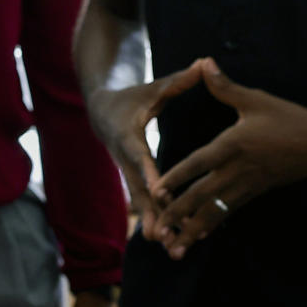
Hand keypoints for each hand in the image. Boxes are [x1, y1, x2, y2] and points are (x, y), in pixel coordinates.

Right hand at [86, 62, 205, 239]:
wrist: (101, 109)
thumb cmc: (133, 97)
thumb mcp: (153, 87)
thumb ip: (180, 80)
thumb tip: (206, 62)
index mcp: (129, 136)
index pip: (141, 156)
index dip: (150, 174)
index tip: (161, 191)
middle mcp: (124, 159)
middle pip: (138, 187)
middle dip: (149, 210)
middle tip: (160, 232)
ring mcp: (126, 171)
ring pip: (140, 199)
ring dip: (151, 221)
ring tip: (164, 243)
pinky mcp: (133, 178)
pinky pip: (144, 200)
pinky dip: (154, 218)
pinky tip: (168, 238)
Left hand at [148, 59, 306, 257]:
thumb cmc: (289, 119)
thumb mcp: (256, 100)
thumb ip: (225, 87)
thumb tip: (204, 62)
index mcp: (232, 145)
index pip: (198, 164)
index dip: (176, 178)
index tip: (156, 192)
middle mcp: (236, 169)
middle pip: (201, 195)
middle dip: (178, 215)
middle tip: (158, 232)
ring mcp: (246, 184)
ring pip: (215, 211)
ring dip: (193, 230)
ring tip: (175, 249)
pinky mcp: (255, 192)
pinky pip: (230, 212)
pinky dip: (212, 225)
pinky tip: (197, 237)